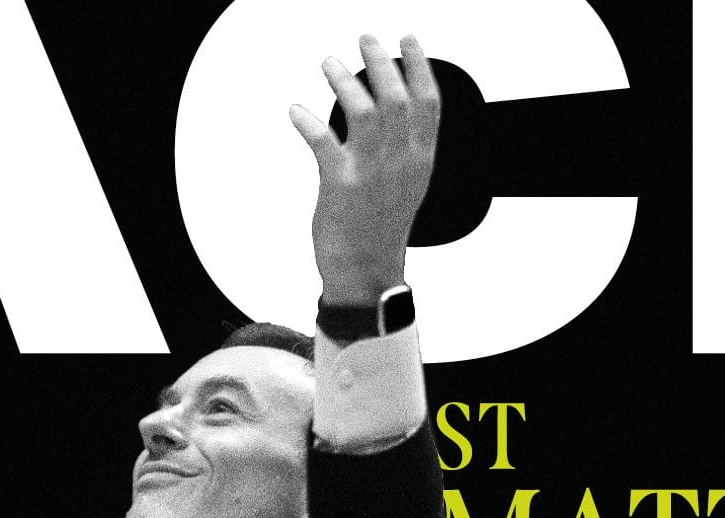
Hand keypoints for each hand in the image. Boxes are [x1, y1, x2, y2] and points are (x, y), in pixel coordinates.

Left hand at [289, 33, 440, 305]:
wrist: (366, 270)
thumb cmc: (382, 226)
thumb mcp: (409, 183)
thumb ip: (406, 146)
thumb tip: (393, 109)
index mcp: (421, 159)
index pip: (429, 102)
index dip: (420, 66)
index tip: (409, 39)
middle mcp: (401, 161)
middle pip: (396, 98)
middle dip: (381, 62)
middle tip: (366, 39)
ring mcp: (371, 172)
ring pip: (363, 112)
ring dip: (345, 82)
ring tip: (329, 64)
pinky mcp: (340, 185)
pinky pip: (323, 143)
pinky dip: (308, 122)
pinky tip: (295, 110)